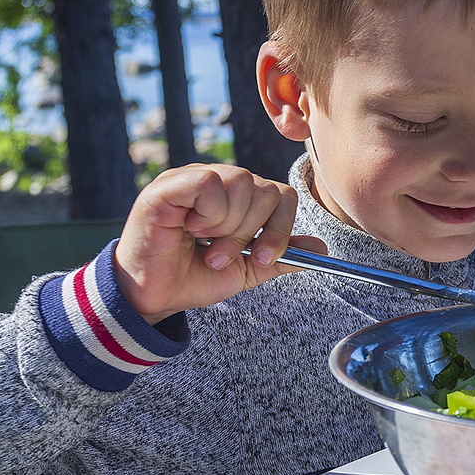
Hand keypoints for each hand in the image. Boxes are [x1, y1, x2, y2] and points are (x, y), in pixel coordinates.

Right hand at [113, 164, 325, 323]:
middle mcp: (220, 182)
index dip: (280, 228)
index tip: (262, 257)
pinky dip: (208, 213)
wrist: (153, 296)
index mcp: (239, 199)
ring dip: (228, 227)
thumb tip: (321, 249)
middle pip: (267, 189)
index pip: (283, 195)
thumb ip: (281, 255)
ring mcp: (194, 178)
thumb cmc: (193, 278)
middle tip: (221, 256)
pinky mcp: (170, 185)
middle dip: (251, 233)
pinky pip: (210, 184)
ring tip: (205, 245)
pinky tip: (189, 228)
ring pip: (242, 182)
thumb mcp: (247, 270)